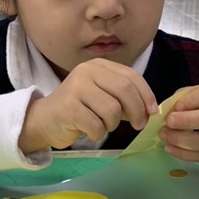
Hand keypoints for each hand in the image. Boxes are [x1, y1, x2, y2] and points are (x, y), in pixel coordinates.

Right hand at [19, 59, 158, 152]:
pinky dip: (98, 133)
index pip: (131, 76)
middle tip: (138, 125)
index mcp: (98, 66)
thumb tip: (150, 109)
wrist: (45, 120)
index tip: (152, 112)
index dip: (146, 95)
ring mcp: (76, 87)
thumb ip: (125, 98)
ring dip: (112, 124)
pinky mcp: (68, 107)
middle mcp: (87, 71)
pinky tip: (89, 131)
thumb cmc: (80, 109)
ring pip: (112, 110)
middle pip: (125, 90)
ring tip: (103, 125)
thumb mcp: (104, 97)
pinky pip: (97, 125)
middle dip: (137, 111)